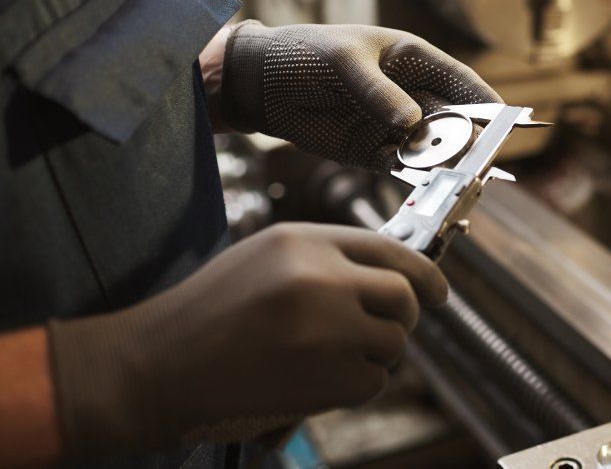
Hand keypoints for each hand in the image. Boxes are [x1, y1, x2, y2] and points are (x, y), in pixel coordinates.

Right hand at [47, 223, 446, 458]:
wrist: (151, 368)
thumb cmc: (206, 317)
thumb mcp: (263, 262)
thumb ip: (324, 261)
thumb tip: (393, 276)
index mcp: (302, 241)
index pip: (389, 248)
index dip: (423, 272)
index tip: (439, 292)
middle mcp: (320, 276)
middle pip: (403, 295)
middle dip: (403, 318)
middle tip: (382, 333)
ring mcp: (327, 327)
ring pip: (392, 342)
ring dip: (371, 357)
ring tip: (321, 361)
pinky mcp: (328, 376)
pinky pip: (372, 382)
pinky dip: (352, 389)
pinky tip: (310, 384)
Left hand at [216, 21, 500, 169]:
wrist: (256, 83)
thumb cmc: (302, 54)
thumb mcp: (342, 62)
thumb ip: (378, 92)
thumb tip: (413, 122)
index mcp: (413, 60)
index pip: (461, 81)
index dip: (486, 102)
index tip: (508, 122)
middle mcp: (412, 94)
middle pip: (456, 121)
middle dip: (473, 142)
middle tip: (483, 162)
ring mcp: (395, 126)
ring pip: (436, 149)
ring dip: (449, 165)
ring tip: (461, 181)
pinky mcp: (375, 152)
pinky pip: (406, 169)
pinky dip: (420, 181)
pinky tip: (431, 191)